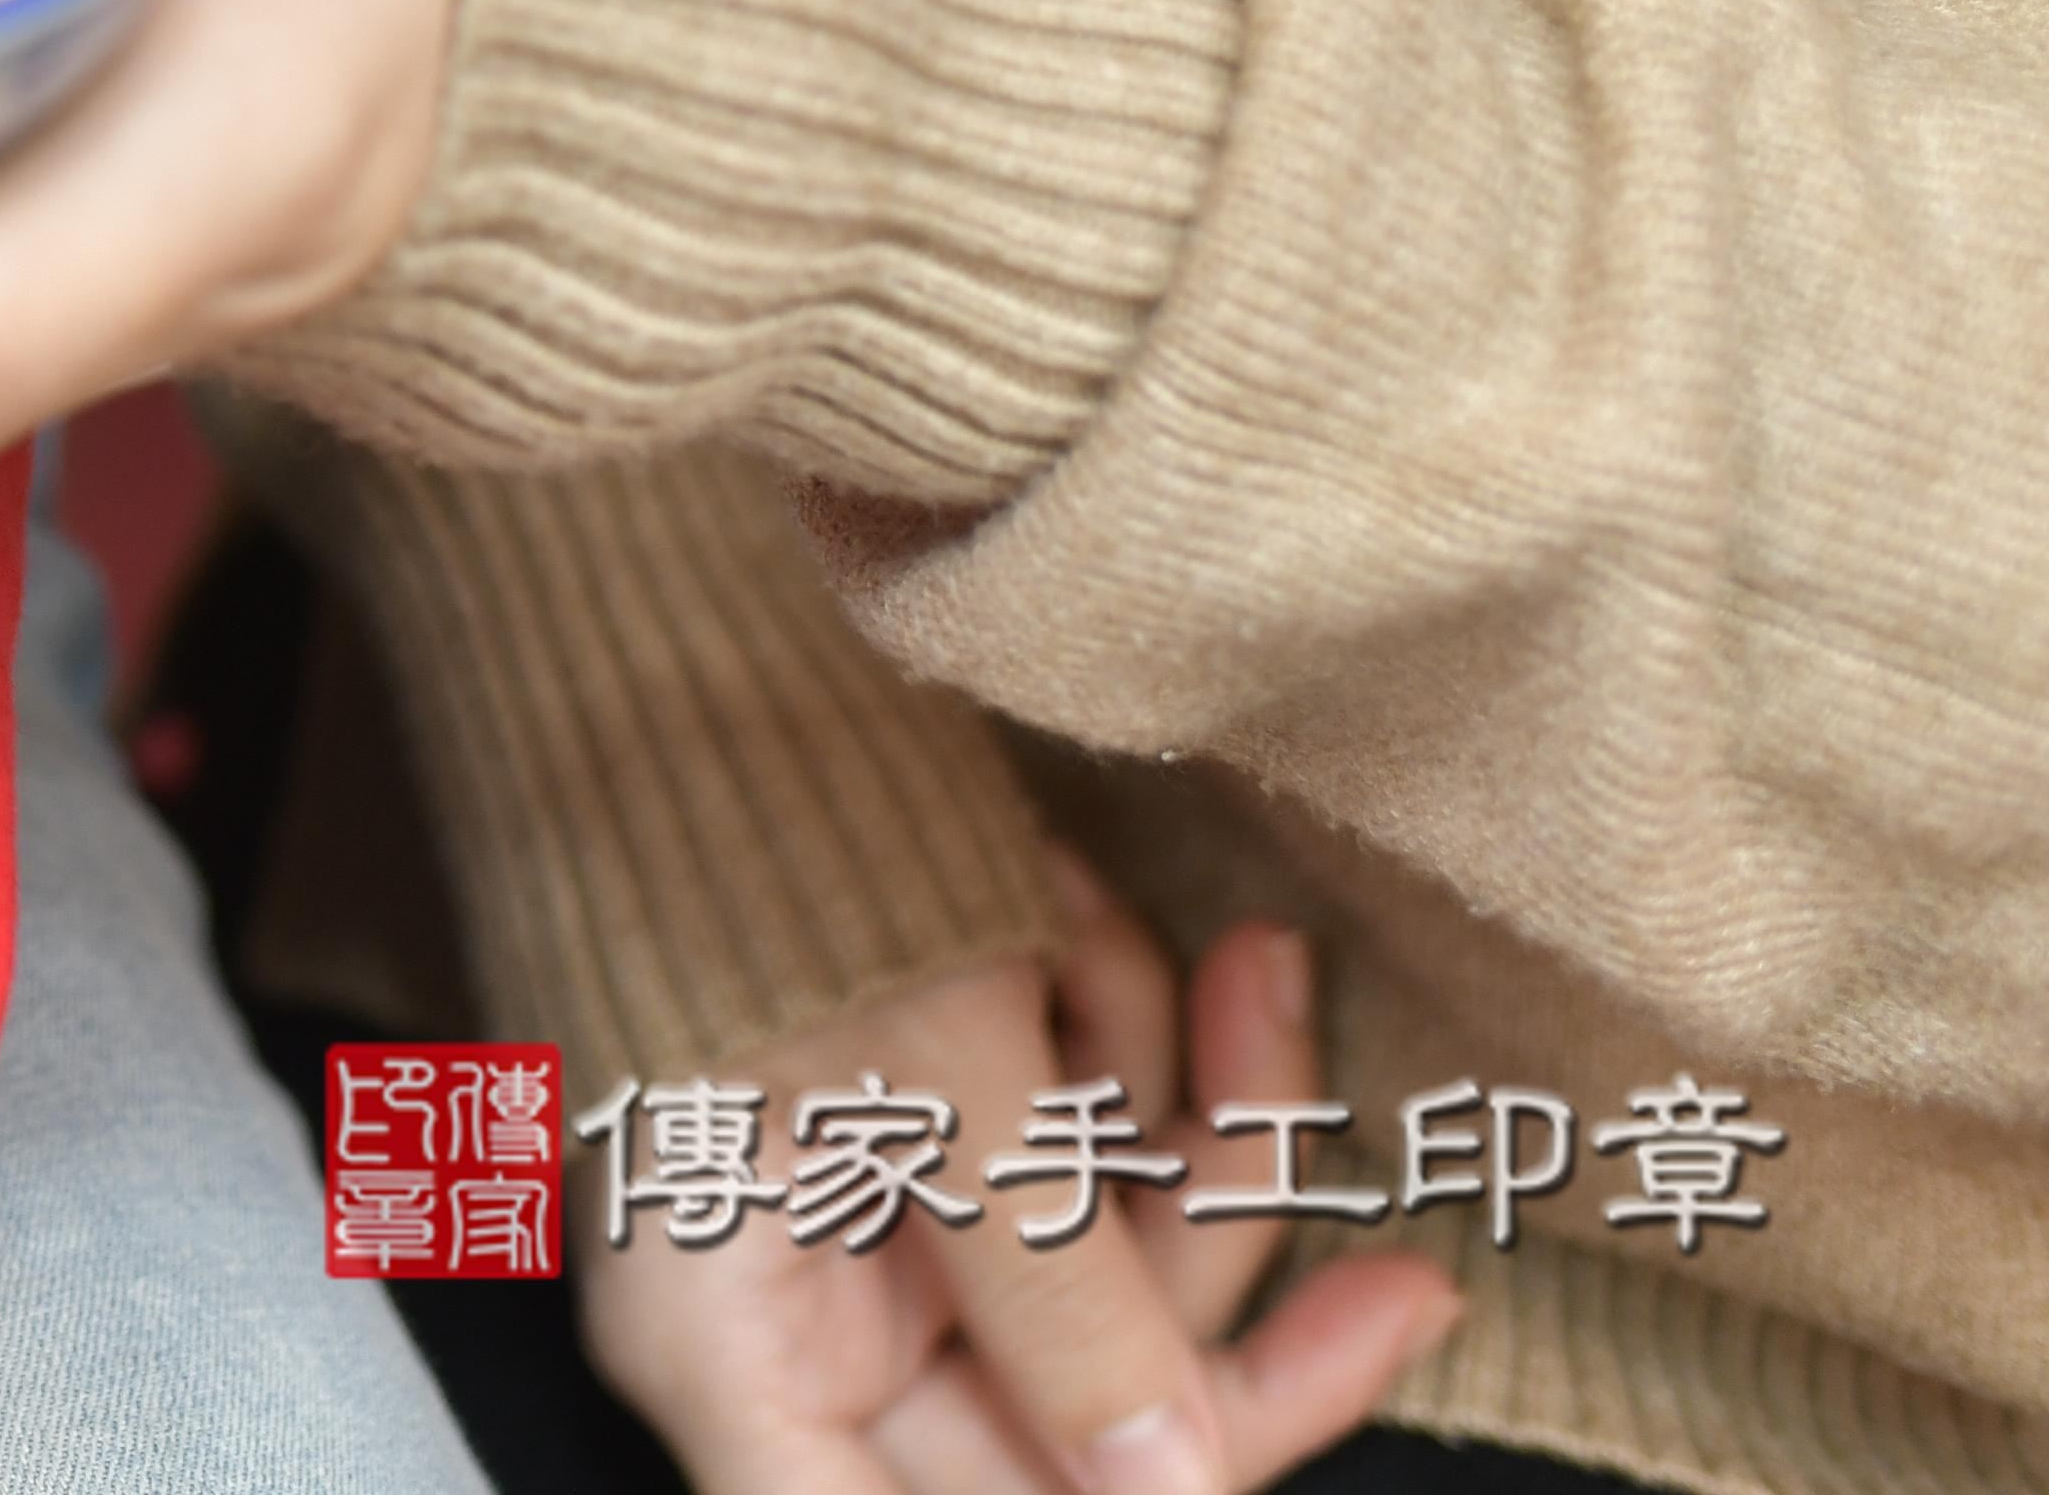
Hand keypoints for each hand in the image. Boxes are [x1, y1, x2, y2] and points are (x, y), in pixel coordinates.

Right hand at [589, 873, 1458, 1494]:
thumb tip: (1171, 1484)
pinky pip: (1065, 1142)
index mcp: (729, 1346)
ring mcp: (846, 1209)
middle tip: (1400, 1276)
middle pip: (1057, 1409)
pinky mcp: (900, 1109)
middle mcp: (784, 1307)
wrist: (649, 638)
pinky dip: (1114, 1037)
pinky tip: (1083, 907)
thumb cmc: (741, 848)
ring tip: (1220, 962)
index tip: (1236, 1460)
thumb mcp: (925, 1072)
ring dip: (1181, 1116)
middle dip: (1208, 1286)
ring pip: (1092, 1258)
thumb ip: (1058, 1291)